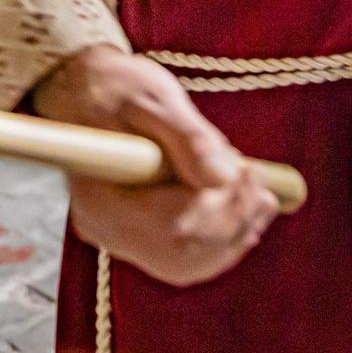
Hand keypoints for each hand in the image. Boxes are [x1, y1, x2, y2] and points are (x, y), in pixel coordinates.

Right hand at [34, 46, 278, 286]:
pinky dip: (221, 242)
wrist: (87, 91)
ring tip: (261, 201)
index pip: (172, 226)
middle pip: (182, 253)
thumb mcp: (154, 97)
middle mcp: (105, 227)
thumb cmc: (116, 88)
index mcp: (100, 194)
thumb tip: (225, 177)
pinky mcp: (136, 238)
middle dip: (234, 224)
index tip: (249, 173)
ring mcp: (119, 238)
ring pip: (187, 264)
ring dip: (234, 236)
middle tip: (264, 191)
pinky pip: (184, 260)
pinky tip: (243, 215)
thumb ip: (190, 138)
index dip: (222, 208)